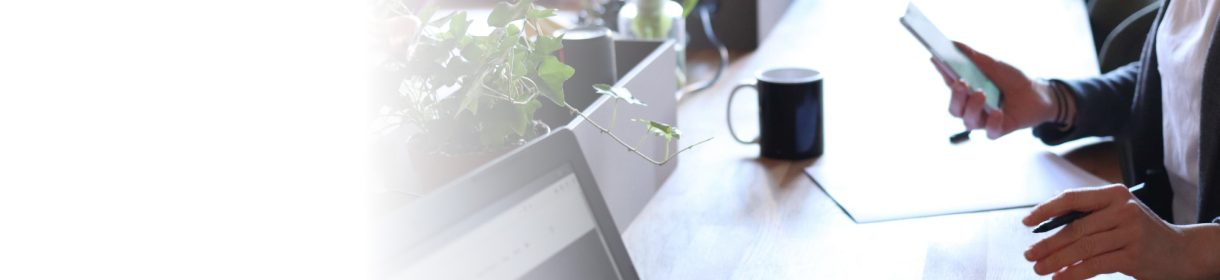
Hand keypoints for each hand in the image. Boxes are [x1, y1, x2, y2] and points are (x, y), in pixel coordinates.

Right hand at [929, 42, 1057, 138]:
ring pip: (969, 121)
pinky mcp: (1000, 129)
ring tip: (981, 93)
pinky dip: (992, 122)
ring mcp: (984, 120)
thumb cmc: (1011, 79)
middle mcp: (971, 109)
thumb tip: (954, 43)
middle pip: (955, 108)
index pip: (949, 83)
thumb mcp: (994, 65)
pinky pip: (991, 132)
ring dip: (973, 107)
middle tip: (961, 83)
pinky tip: (997, 112)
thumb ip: (974, 57)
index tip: (937, 58)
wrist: (1038, 94)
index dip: (942, 72)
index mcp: (966, 92)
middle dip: (956, 96)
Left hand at [1022, 185, 1193, 279]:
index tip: (1027, 222)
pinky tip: (1060, 278)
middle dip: (1047, 243)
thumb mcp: (1117, 213)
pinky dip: (1073, 273)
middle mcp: (1123, 210)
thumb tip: (1046, 222)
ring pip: (1082, 247)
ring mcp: (1130, 232)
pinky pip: (1095, 265)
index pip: (1071, 198)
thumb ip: (1088, 214)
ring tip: (1040, 268)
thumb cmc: (1140, 230)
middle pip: (1074, 228)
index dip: (1045, 210)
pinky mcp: (1133, 255)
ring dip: (1056, 260)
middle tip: (1030, 254)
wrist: (1181, 250)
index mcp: (1114, 194)